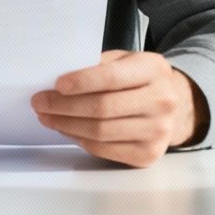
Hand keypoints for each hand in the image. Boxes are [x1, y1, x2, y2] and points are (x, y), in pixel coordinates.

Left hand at [32, 50, 208, 167]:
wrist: (174, 104)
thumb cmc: (140, 79)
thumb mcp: (126, 60)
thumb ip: (99, 66)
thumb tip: (58, 81)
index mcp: (154, 69)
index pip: (112, 77)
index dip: (82, 82)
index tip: (57, 85)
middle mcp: (162, 101)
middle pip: (103, 108)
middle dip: (64, 106)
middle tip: (40, 102)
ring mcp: (157, 131)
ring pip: (100, 132)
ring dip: (66, 125)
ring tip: (47, 116)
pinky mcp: (148, 154)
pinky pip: (104, 149)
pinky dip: (79, 139)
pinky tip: (66, 129)